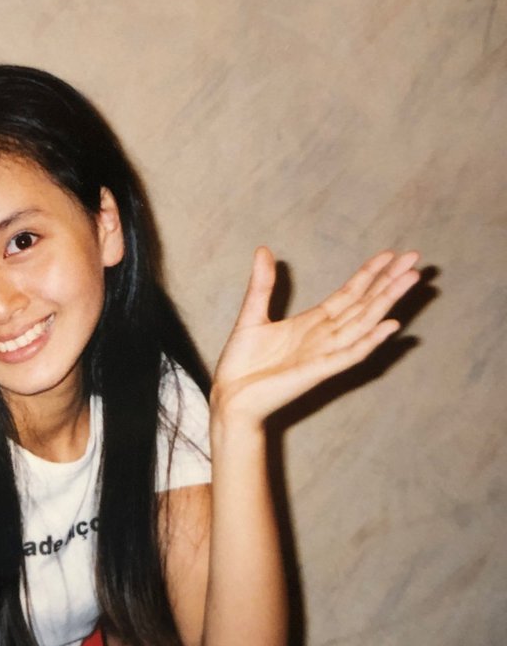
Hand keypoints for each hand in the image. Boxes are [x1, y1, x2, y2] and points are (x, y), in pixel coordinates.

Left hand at [211, 247, 420, 423]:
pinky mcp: (318, 371)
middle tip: (415, 258)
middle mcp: (325, 336)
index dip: (370, 274)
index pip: (350, 293)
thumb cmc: (242, 362)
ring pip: (364, 323)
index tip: (390, 254)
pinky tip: (390, 325)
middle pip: (365, 304)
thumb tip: (264, 250)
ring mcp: (325, 353)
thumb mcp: (252, 315)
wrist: (231, 395)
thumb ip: (262, 284)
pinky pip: (350, 354)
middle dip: (389, 281)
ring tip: (410, 280)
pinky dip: (370, 340)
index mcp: (313, 323)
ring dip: (387, 302)